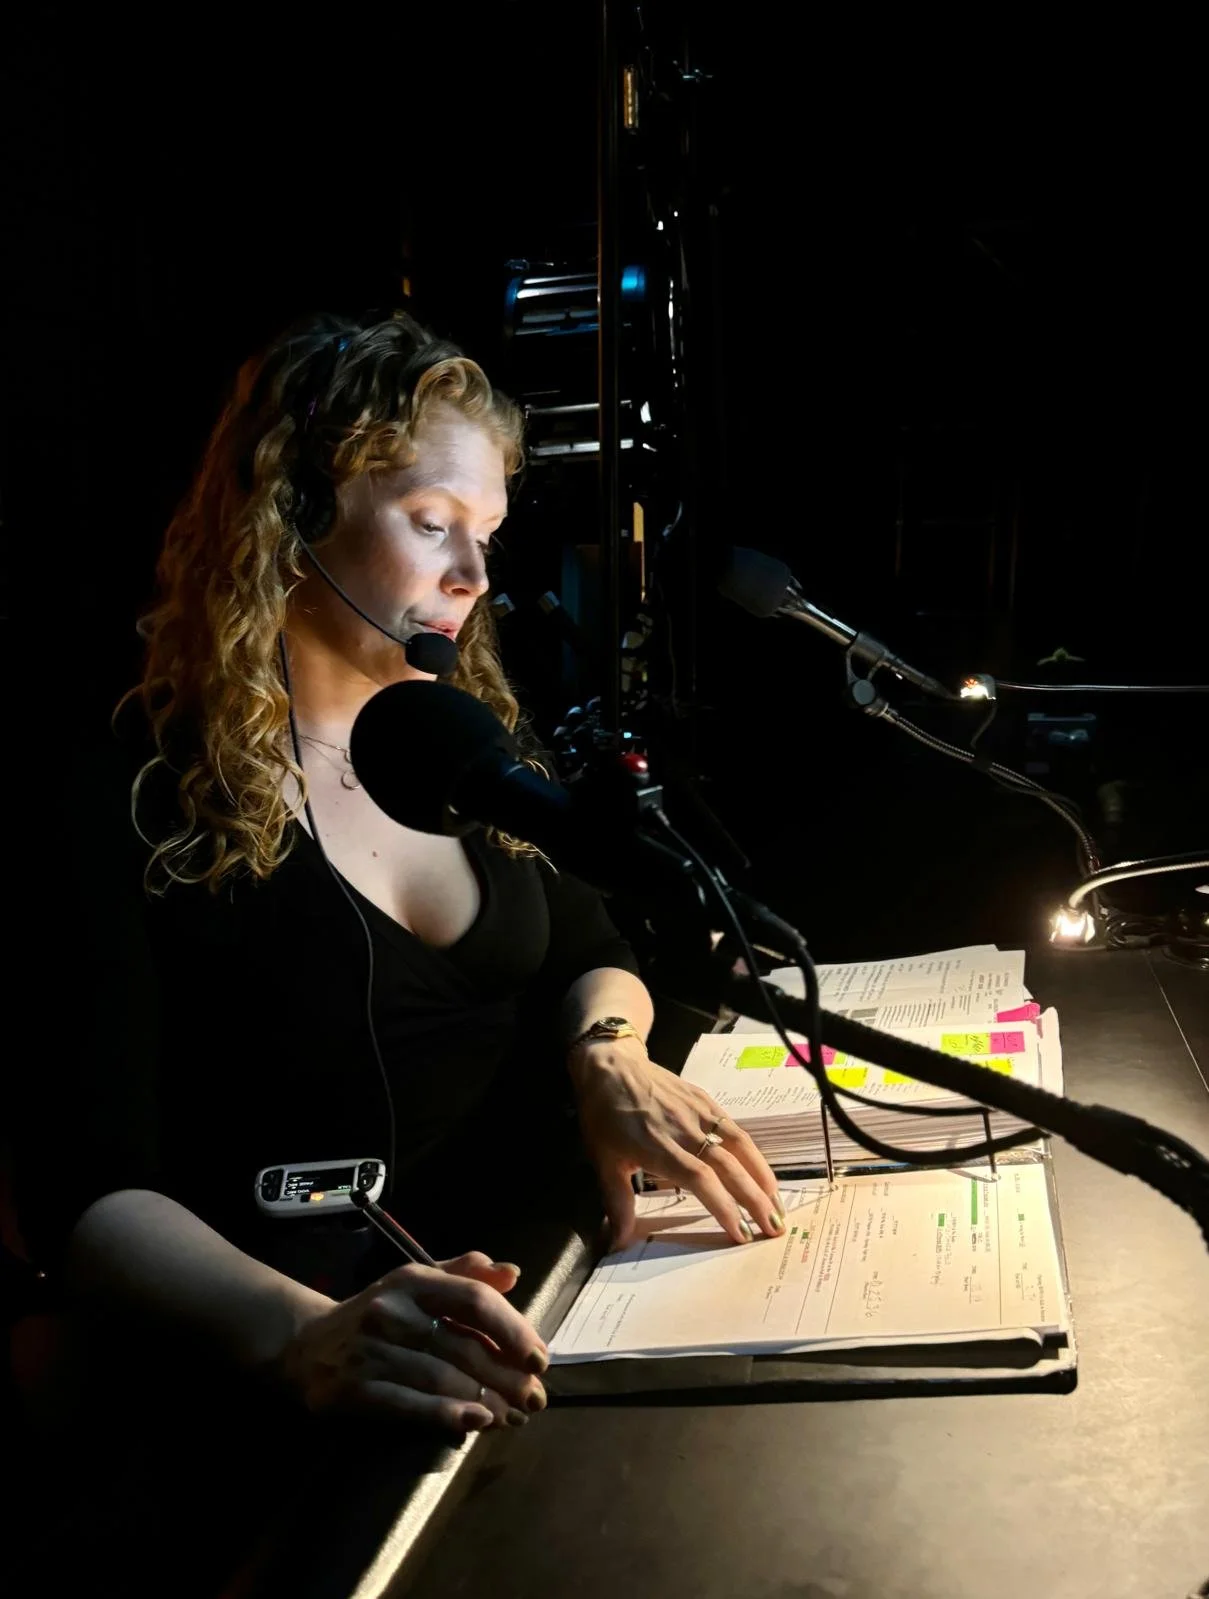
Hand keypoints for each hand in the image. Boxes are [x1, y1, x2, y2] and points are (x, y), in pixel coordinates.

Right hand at [276, 1252, 548, 1435]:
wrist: (305, 1343)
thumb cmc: (378, 1311)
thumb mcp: (418, 1282)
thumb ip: (466, 1276)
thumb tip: (512, 1274)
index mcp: (414, 1280)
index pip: (474, 1301)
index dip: (513, 1330)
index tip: (539, 1358)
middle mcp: (393, 1311)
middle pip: (464, 1347)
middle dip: (508, 1377)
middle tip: (537, 1398)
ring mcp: (371, 1351)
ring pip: (442, 1379)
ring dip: (487, 1401)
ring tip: (516, 1416)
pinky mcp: (354, 1389)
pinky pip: (409, 1404)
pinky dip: (447, 1414)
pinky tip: (477, 1422)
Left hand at [568, 1036, 784, 1249]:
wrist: (610, 1066)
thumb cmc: (604, 1116)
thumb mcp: (603, 1161)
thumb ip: (617, 1203)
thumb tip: (618, 1242)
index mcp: (657, 1148)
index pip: (700, 1180)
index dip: (723, 1206)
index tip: (741, 1233)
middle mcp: (683, 1130)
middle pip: (728, 1166)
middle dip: (755, 1199)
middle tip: (774, 1227)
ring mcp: (697, 1113)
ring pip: (739, 1146)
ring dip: (762, 1176)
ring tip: (778, 1204)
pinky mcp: (705, 1101)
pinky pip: (735, 1128)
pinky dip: (753, 1152)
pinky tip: (762, 1172)